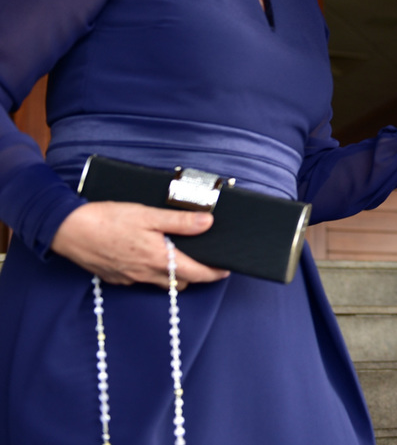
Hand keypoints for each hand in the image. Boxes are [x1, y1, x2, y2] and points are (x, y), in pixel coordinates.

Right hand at [51, 202, 229, 288]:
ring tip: (177, 257)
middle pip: (179, 282)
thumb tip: (207, 223)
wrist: (68, 230)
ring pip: (160, 283)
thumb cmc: (108, 220)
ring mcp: (129, 277)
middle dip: (194, 275)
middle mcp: (145, 273)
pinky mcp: (116, 277)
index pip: (195, 273)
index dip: (214, 274)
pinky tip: (147, 256)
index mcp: (158, 258)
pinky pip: (140, 279)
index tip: (225, 270)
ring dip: (172, 275)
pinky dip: (150, 272)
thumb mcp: (148, 215)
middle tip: (203, 261)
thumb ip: (180, 221)